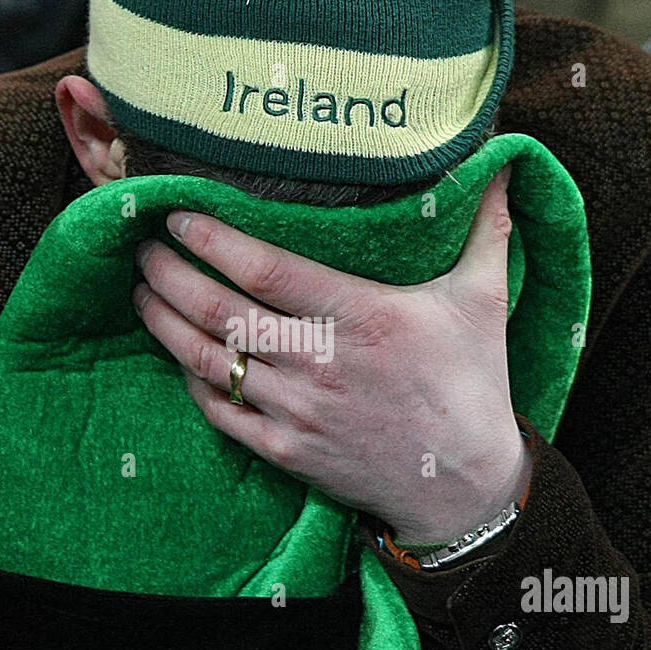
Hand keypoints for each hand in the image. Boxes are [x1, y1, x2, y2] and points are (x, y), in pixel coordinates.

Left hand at [132, 169, 530, 545]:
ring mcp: (297, 412)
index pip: (267, 271)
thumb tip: (505, 161)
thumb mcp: (483, 300)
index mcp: (362, 317)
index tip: (178, 215)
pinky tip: (179, 355)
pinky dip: (192, 380)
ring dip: (165, 324)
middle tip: (144, 248)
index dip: (214, 240)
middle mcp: (320, 363)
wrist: (463, 488)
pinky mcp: (286, 452)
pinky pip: (220, 412)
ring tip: (144, 293)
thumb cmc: (472, 384)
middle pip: (220, 312)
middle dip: (171, 275)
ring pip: (209, 361)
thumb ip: (486, 227)